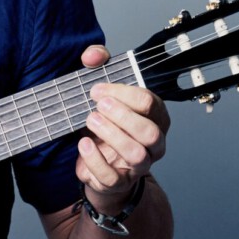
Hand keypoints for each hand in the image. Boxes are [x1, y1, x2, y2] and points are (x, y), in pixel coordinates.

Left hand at [76, 44, 169, 206]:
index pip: (150, 103)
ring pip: (136, 154)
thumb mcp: (103, 90)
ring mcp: (139, 165)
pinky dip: (96, 160)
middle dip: (123, 116)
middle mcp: (153, 142)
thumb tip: (92, 55)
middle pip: (150, 131)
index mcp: (155, 117)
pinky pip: (112, 177)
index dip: (123, 93)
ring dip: (111, 135)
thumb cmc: (105, 123)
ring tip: (90, 121)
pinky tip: (83, 144)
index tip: (96, 89)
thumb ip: (99, 65)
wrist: (97, 163)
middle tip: (97, 106)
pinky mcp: (119, 183)